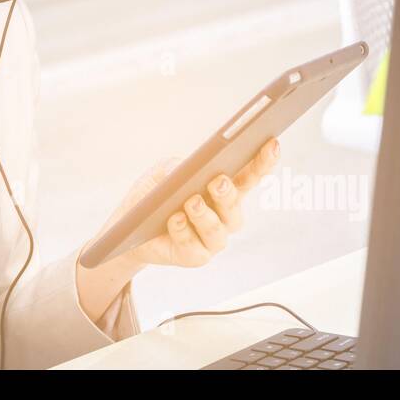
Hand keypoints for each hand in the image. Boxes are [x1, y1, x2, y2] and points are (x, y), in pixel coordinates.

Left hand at [99, 137, 280, 269]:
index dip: (263, 161)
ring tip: (191, 202)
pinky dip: (183, 231)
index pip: (248, 176)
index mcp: (223, 190)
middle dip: (228, 194)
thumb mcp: (162, 173)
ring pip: (218, 230)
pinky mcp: (196, 256)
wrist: (128, 227)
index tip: (271, 143)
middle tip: (218, 181)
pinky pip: (194, 247)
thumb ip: (178, 167)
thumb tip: (188, 168)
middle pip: (235, 206)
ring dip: (205, 215)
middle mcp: (223, 216)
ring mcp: (211, 239)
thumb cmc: (152, 196)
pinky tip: (174, 219)